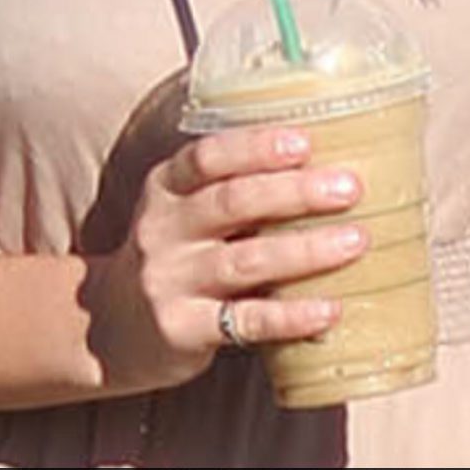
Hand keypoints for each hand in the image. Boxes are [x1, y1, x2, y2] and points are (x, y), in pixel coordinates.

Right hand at [82, 124, 365, 394]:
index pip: (207, 157)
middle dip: (295, 192)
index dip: (255, 147)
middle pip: (232, 202)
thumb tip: (322, 166)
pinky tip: (329, 309)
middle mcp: (162, 228)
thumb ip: (232, 189)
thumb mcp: (184, 211)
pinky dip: (291, 315)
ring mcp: (170, 280)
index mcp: (166, 187)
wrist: (114, 326)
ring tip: (355, 241)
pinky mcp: (181, 329)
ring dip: (305, 249)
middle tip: (349, 187)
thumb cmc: (176, 254)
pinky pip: (245, 321)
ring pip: (245, 260)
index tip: (304, 141)